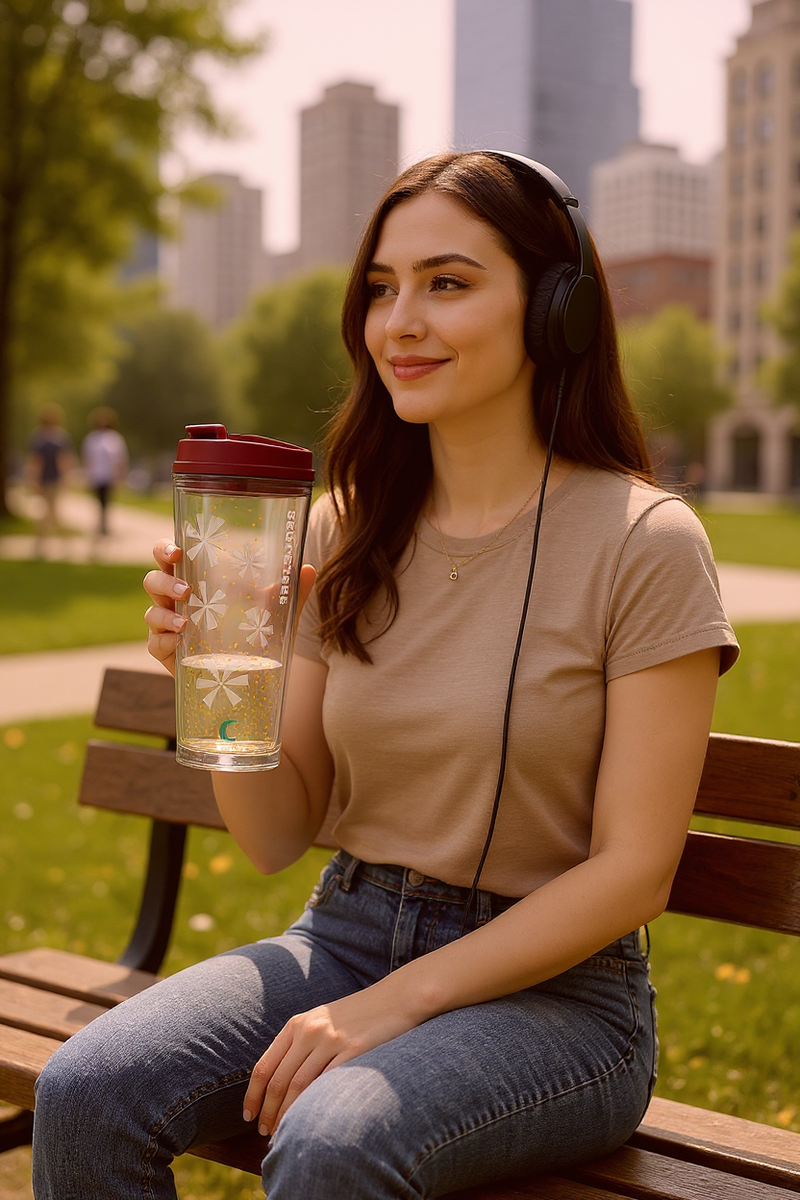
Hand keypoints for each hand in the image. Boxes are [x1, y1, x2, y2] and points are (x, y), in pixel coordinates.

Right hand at [143, 542, 316, 677]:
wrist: (251, 681)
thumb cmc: (255, 638)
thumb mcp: (277, 616)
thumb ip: (290, 592)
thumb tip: (308, 568)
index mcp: (197, 582)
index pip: (171, 557)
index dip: (165, 548)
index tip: (177, 550)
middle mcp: (177, 601)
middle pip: (153, 580)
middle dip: (163, 579)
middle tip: (185, 588)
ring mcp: (169, 628)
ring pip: (152, 612)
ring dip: (165, 613)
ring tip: (186, 621)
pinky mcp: (167, 654)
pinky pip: (155, 643)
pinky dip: (164, 640)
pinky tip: (180, 641)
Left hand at [242, 987, 418, 1136]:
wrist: (394, 998)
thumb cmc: (356, 1015)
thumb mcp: (320, 1021)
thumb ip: (298, 1044)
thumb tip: (276, 1084)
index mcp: (296, 1024)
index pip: (264, 1067)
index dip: (253, 1097)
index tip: (248, 1117)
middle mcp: (310, 1031)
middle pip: (279, 1082)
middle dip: (268, 1113)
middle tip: (264, 1134)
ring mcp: (332, 1040)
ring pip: (299, 1088)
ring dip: (287, 1116)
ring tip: (282, 1135)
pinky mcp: (354, 1051)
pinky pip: (327, 1085)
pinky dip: (314, 1108)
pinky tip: (310, 1123)